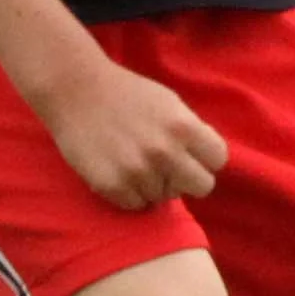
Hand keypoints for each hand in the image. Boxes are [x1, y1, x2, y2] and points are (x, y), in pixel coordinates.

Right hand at [40, 60, 227, 209]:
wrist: (76, 90)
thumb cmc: (126, 93)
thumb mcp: (170, 103)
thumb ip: (190, 130)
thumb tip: (204, 160)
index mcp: (184, 127)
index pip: (218, 159)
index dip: (205, 159)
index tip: (191, 156)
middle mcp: (165, 152)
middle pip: (202, 186)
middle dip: (187, 180)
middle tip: (169, 170)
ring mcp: (138, 171)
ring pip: (165, 198)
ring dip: (153, 185)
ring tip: (134, 162)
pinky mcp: (112, 185)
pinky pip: (135, 205)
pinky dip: (129, 194)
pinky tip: (119, 172)